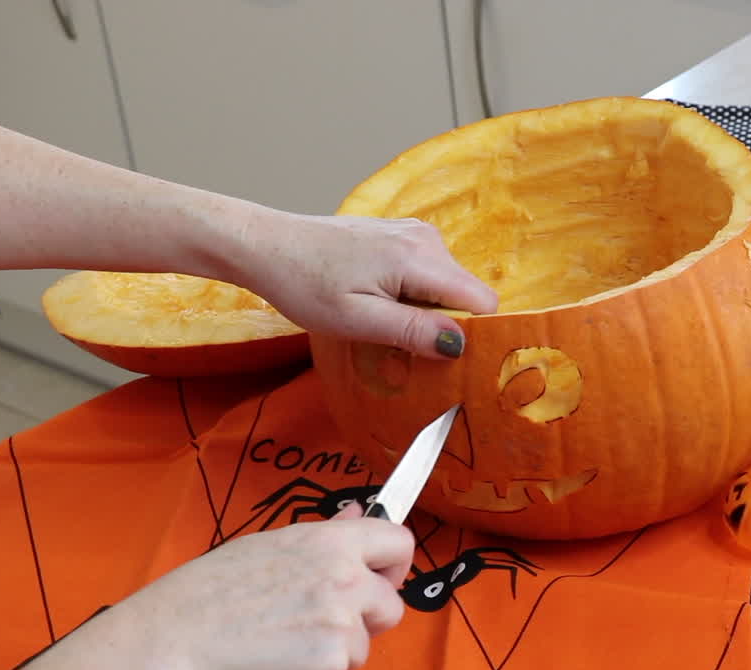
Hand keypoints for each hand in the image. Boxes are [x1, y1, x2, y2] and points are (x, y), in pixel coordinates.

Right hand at [121, 502, 413, 669]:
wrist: (175, 642)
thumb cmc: (213, 591)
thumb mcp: (270, 544)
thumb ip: (325, 535)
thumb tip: (358, 514)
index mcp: (332, 545)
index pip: (400, 542)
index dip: (394, 564)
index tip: (382, 577)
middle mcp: (346, 584)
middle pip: (393, 606)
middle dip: (367, 618)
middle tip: (321, 622)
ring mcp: (341, 632)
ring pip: (362, 648)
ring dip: (334, 651)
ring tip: (282, 642)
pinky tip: (275, 666)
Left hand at [231, 209, 498, 358]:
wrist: (267, 246)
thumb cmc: (305, 284)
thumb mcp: (357, 320)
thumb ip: (412, 332)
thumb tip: (461, 345)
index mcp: (421, 258)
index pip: (483, 301)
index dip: (471, 334)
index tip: (440, 355)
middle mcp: (428, 238)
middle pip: (466, 295)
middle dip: (442, 324)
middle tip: (397, 341)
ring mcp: (416, 232)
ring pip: (447, 286)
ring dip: (424, 311)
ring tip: (379, 318)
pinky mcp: (402, 235)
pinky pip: (429, 273)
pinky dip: (413, 295)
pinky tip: (376, 299)